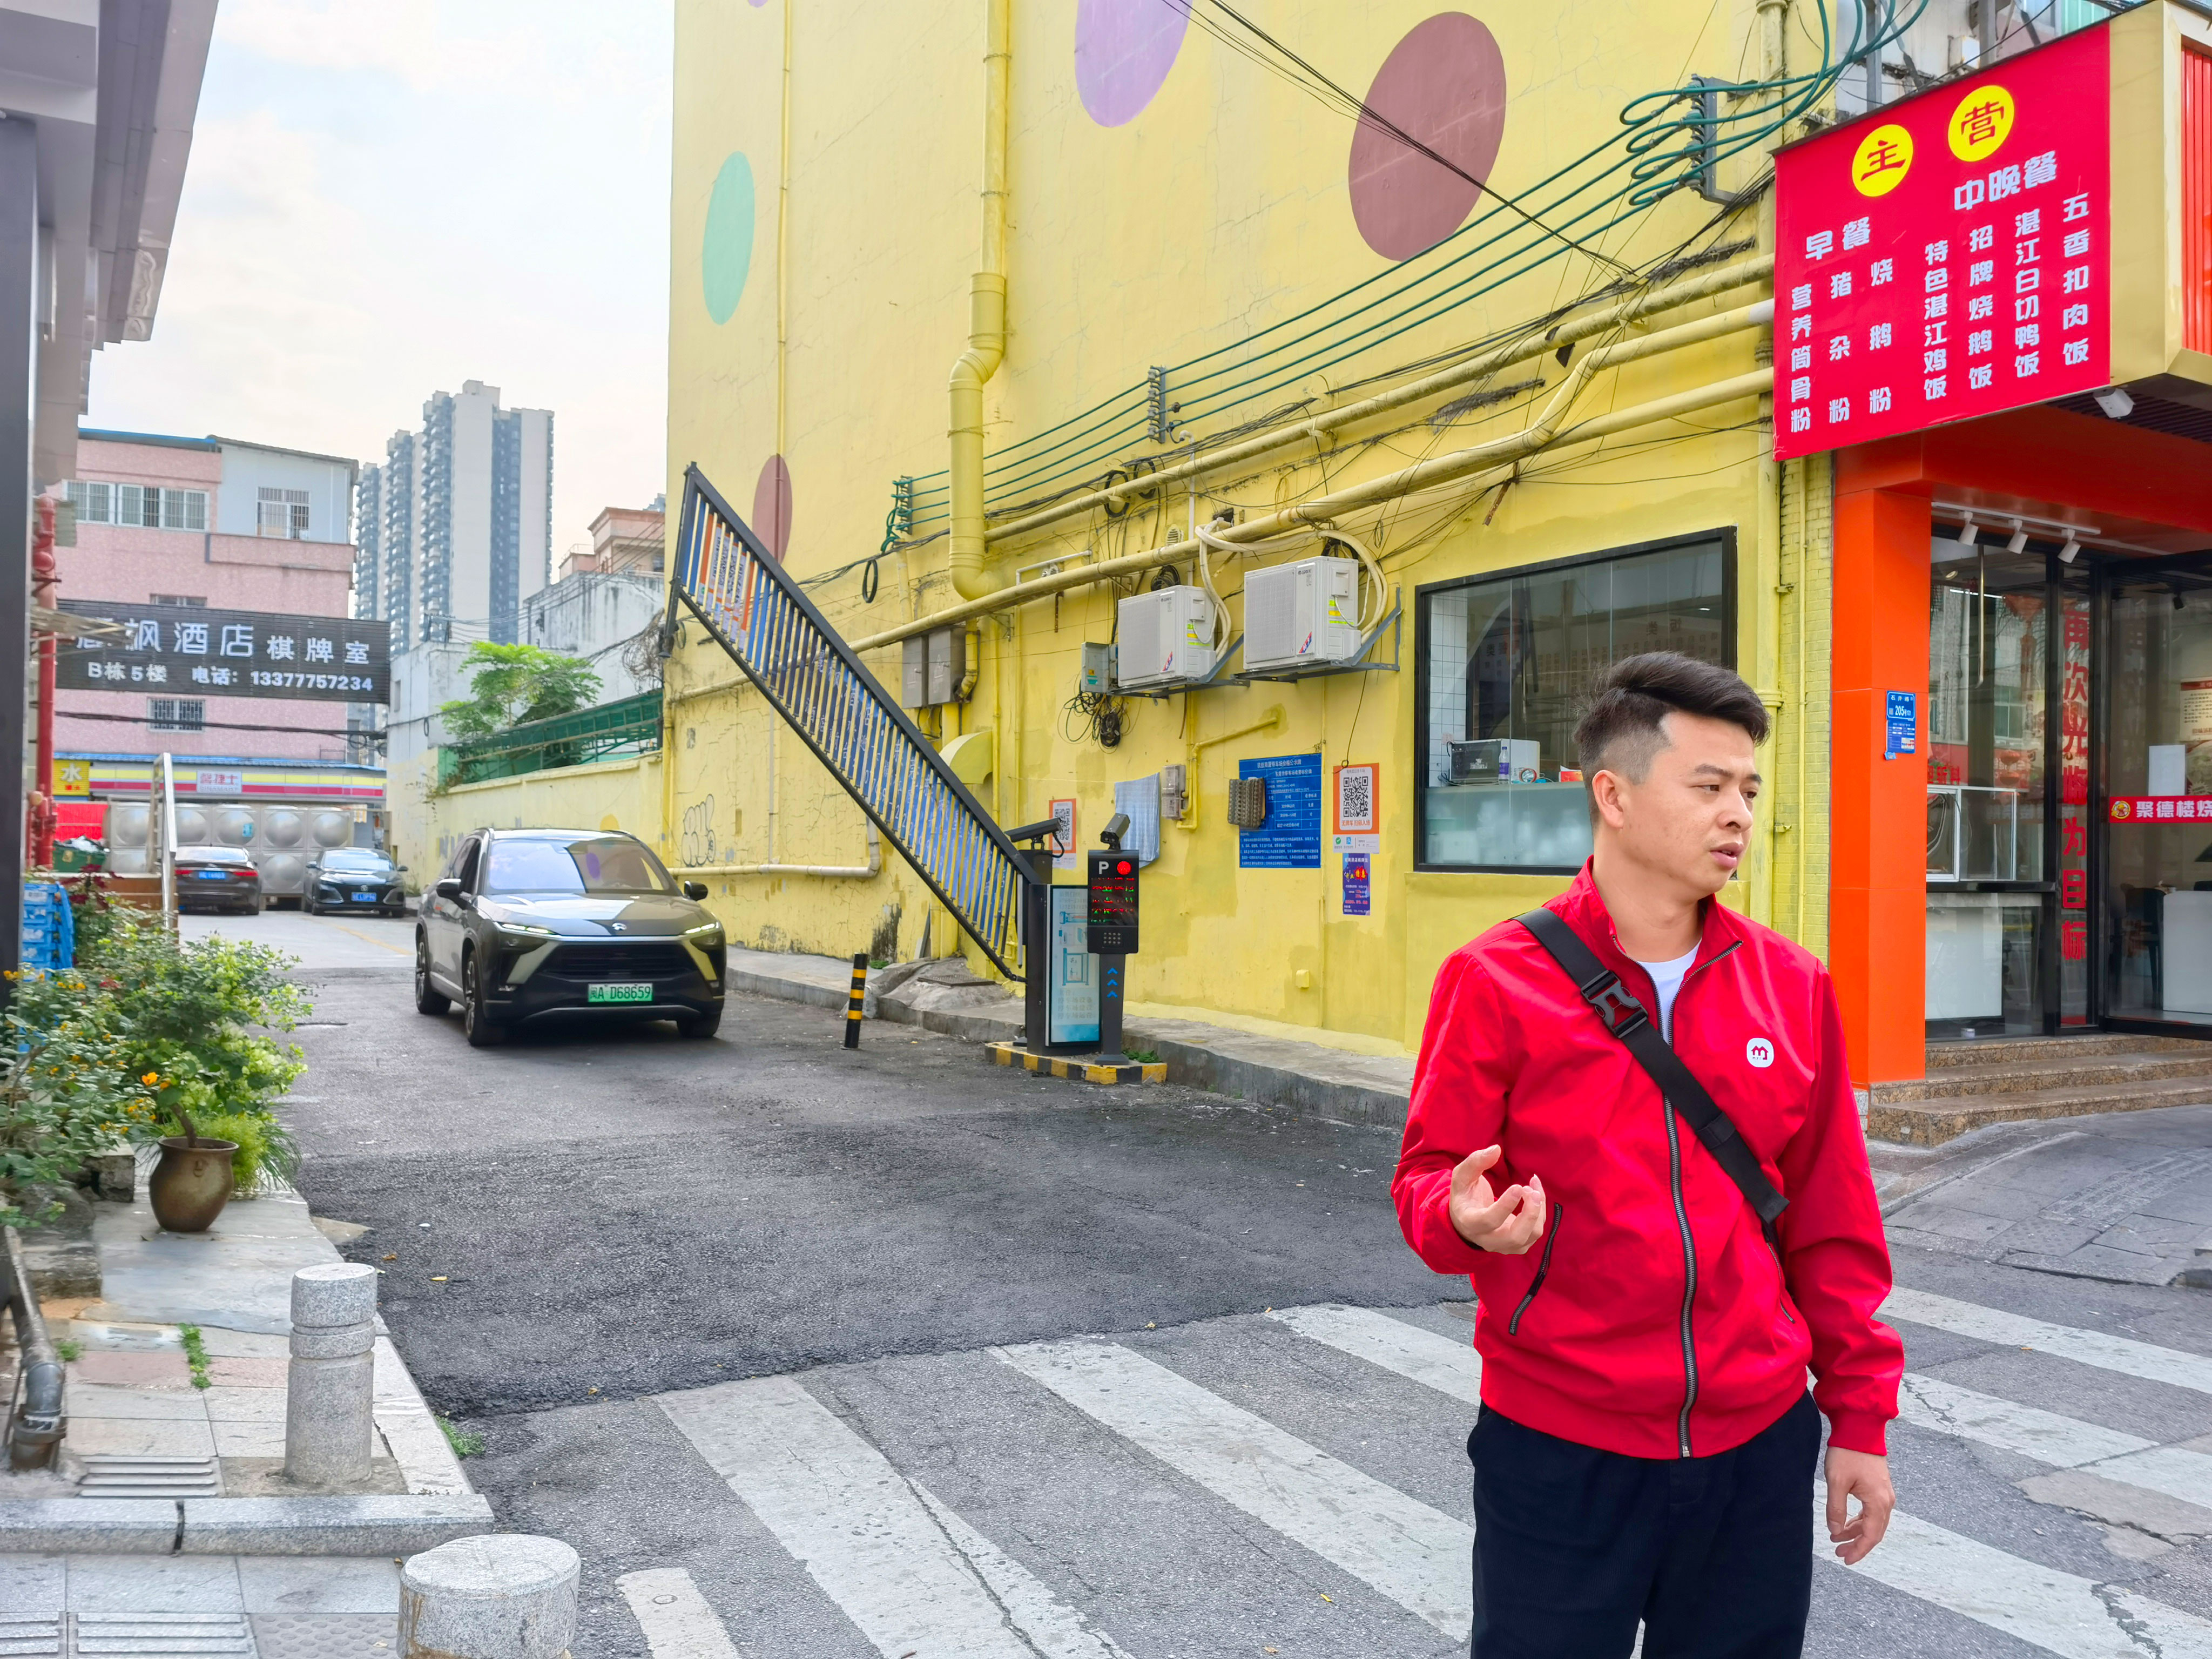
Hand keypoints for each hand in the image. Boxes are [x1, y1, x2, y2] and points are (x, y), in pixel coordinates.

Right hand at [1446, 1145, 1546, 1252]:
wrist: (1465, 1221)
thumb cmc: (1465, 1195)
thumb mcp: (1462, 1177)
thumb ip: (1475, 1162)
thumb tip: (1496, 1149)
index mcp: (1471, 1223)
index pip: (1490, 1220)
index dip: (1506, 1205)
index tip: (1518, 1186)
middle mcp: (1489, 1239)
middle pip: (1516, 1236)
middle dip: (1530, 1213)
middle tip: (1532, 1191)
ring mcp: (1506, 1245)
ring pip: (1531, 1234)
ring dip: (1538, 1208)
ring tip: (1533, 1185)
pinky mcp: (1519, 1245)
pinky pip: (1536, 1231)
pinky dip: (1540, 1211)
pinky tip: (1535, 1193)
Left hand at [1824, 1448, 1893, 1564]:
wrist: (1859, 1429)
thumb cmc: (1847, 1453)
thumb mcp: (1836, 1482)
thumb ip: (1836, 1509)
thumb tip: (1835, 1530)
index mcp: (1878, 1502)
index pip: (1871, 1536)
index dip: (1859, 1551)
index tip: (1845, 1559)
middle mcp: (1886, 1501)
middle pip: (1874, 1532)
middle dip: (1857, 1544)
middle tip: (1839, 1552)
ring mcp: (1885, 1494)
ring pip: (1873, 1522)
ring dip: (1857, 1532)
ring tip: (1837, 1538)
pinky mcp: (1879, 1487)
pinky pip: (1872, 1511)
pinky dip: (1860, 1520)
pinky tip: (1846, 1523)